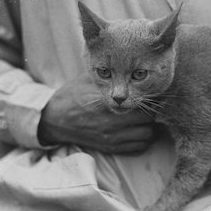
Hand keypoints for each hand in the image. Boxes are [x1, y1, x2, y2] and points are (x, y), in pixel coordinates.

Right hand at [37, 74, 159, 153]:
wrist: (54, 120)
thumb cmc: (72, 95)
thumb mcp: (88, 80)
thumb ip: (109, 75)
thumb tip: (129, 63)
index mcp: (107, 104)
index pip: (141, 103)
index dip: (151, 97)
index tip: (155, 92)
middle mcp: (112, 123)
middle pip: (148, 119)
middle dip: (152, 110)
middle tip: (150, 104)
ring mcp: (112, 138)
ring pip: (147, 135)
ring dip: (150, 126)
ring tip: (145, 117)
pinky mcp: (111, 147)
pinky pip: (138, 147)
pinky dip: (143, 139)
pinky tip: (138, 129)